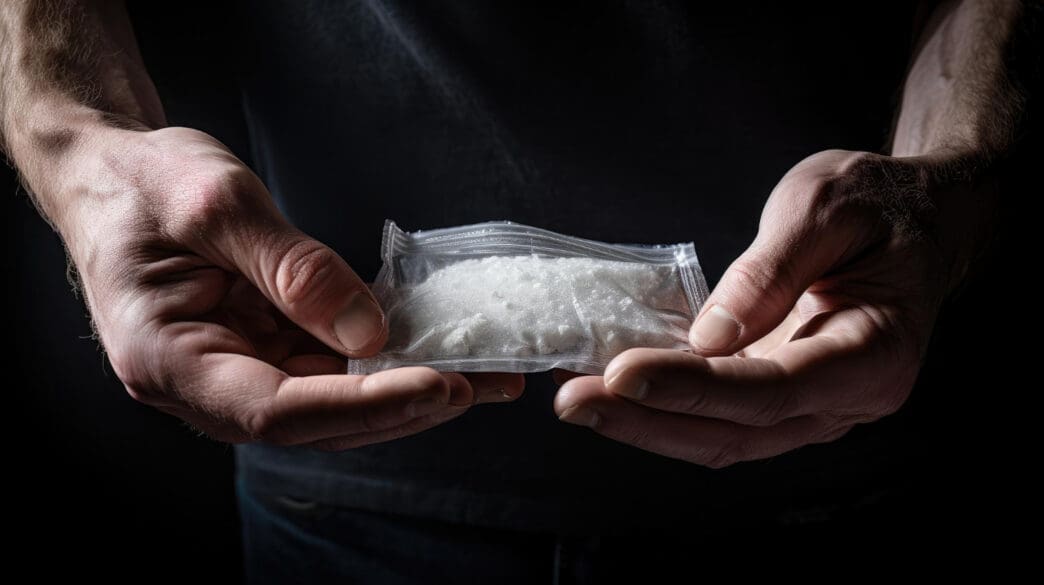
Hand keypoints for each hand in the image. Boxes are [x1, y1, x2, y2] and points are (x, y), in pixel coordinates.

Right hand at [53, 126, 522, 448]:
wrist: (110, 171)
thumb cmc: (144, 182)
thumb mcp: (216, 205)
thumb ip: (293, 269)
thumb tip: (369, 332)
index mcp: (169, 361)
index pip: (278, 411)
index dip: (364, 406)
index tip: (438, 385)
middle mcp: (203, 383)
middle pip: (315, 419)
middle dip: (402, 405)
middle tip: (481, 384)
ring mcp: (235, 368)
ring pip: (330, 400)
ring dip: (405, 388)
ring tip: (481, 374)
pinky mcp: (260, 347)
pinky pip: (328, 364)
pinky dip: (382, 357)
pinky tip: (434, 345)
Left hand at [554, 149, 986, 466]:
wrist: (919, 224)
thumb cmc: (879, 206)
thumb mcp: (826, 207)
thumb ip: (771, 272)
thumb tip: (709, 338)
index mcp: (875, 353)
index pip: (771, 389)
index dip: (692, 386)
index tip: (620, 373)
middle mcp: (847, 400)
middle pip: (736, 431)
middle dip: (647, 420)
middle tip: (571, 400)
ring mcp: (815, 409)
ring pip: (722, 439)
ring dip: (645, 425)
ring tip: (575, 399)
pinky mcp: (783, 402)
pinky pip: (720, 419)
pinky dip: (663, 410)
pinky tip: (611, 390)